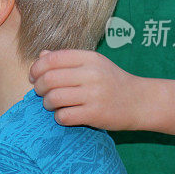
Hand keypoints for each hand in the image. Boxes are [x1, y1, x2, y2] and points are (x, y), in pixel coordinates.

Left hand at [30, 49, 147, 130]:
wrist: (140, 101)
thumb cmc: (112, 81)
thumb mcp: (93, 64)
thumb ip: (67, 59)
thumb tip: (41, 56)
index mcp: (89, 58)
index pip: (52, 59)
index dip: (37, 68)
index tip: (34, 76)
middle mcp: (92, 74)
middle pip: (49, 79)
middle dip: (38, 87)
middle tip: (40, 92)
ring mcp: (94, 94)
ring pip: (54, 98)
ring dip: (47, 103)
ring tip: (52, 104)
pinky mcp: (95, 114)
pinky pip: (64, 116)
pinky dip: (59, 117)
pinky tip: (64, 115)